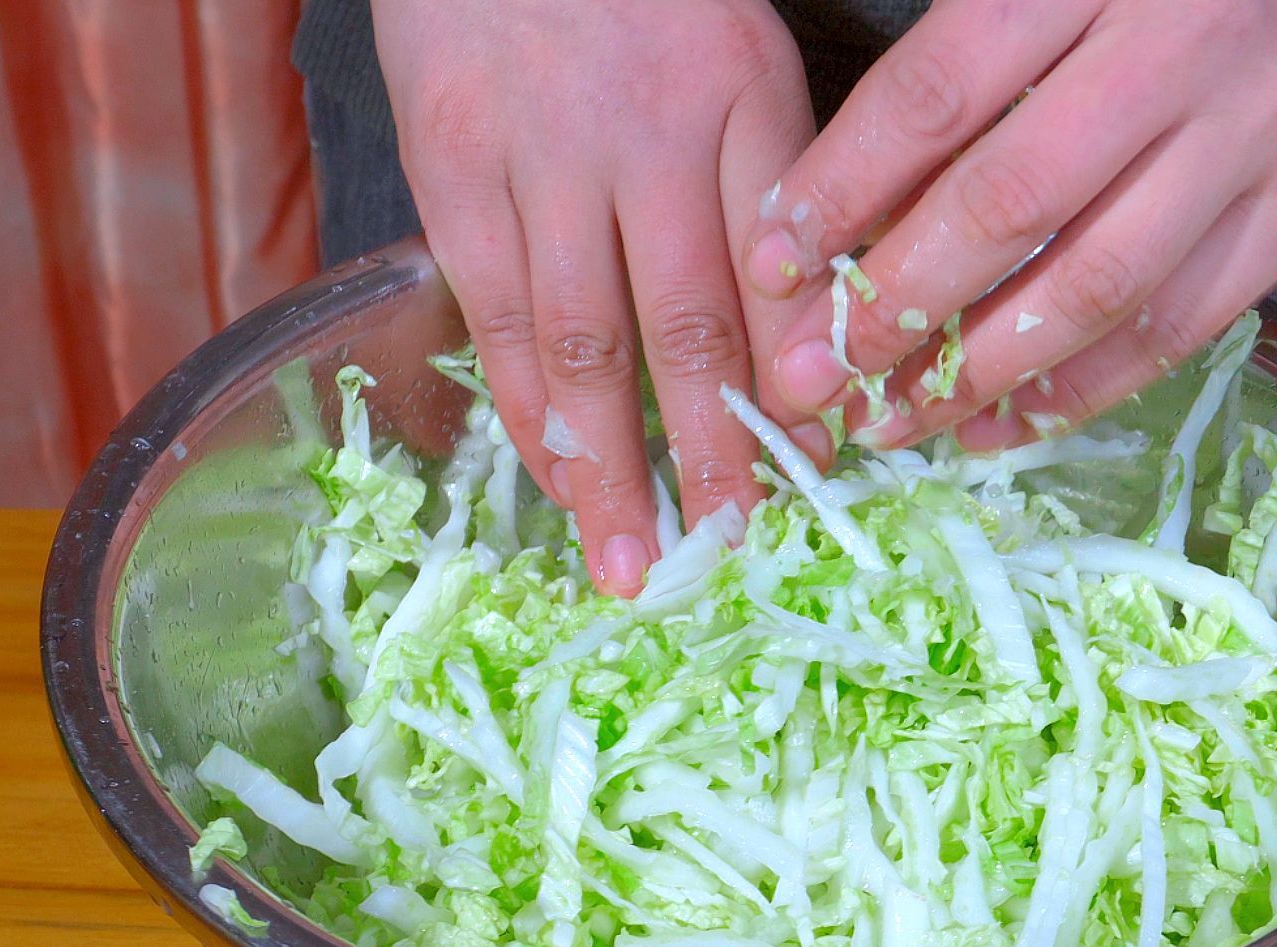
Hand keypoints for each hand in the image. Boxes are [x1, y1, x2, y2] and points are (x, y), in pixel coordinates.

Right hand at [374, 0, 815, 594]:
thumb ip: (777, 177)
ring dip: (610, 467)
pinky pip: (494, 315)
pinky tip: (554, 476)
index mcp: (742, 100)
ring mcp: (541, 159)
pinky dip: (524, 409)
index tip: (823, 470)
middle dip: (715, 455)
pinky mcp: (452, 172)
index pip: (786, 272)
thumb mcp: (741, 51)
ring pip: (583, 342)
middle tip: (731, 551)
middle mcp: (647, 138)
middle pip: (690, 327)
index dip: (804, 383)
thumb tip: (812, 331)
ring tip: (630, 564)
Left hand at [742, 0, 1276, 449]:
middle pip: (1013, 203)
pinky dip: (1079, 391)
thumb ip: (945, 80)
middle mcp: (1181, 47)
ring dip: (979, 373)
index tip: (773, 262)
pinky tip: (998, 424)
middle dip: (898, 305)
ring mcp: (1255, 134)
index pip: (939, 92)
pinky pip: (1177, 328)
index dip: (843, 187)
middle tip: (816, 376)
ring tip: (893, 419)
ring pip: (1097, 285)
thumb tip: (820, 228)